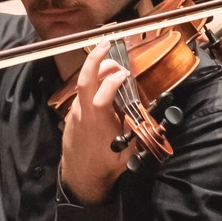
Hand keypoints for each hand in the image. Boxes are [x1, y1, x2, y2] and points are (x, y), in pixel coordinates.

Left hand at [59, 45, 136, 203]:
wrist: (81, 176)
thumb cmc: (104, 165)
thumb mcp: (127, 153)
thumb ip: (136, 132)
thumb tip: (148, 115)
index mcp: (97, 123)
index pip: (102, 95)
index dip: (113, 80)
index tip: (127, 75)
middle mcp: (83, 114)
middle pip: (84, 80)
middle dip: (94, 59)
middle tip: (107, 44)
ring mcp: (76, 112)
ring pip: (82, 83)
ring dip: (95, 67)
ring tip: (110, 58)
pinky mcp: (73, 112)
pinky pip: (82, 91)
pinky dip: (92, 79)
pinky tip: (103, 77)